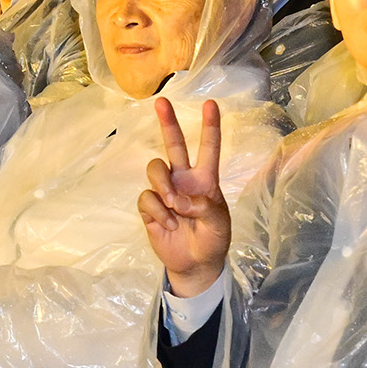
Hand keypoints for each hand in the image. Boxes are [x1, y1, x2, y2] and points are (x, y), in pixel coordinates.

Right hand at [137, 98, 229, 297]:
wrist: (194, 265)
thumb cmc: (212, 240)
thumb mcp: (219, 224)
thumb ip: (204, 207)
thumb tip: (178, 199)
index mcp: (205, 180)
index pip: (209, 148)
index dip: (210, 126)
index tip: (210, 104)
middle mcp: (183, 179)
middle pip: (173, 145)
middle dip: (167, 122)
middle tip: (161, 101)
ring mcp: (165, 191)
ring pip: (155, 169)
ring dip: (163, 185)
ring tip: (174, 206)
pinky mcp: (150, 207)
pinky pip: (147, 197)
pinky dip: (158, 211)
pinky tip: (169, 225)